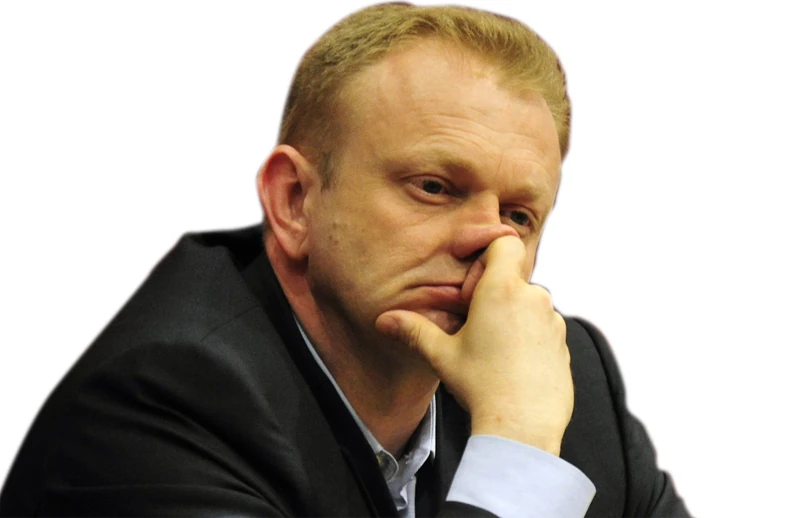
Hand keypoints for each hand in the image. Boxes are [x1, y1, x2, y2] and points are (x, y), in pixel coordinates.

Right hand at [375, 236, 572, 454]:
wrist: (521, 427)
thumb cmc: (483, 386)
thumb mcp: (442, 354)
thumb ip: (414, 329)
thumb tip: (386, 320)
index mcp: (503, 290)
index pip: (504, 241)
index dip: (486, 254)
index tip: (472, 284)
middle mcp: (534, 299)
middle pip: (513, 276)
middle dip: (493, 293)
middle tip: (474, 324)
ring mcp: (553, 322)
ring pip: (528, 304)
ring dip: (511, 316)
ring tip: (492, 349)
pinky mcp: (563, 344)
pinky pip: (543, 328)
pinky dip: (528, 338)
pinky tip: (511, 365)